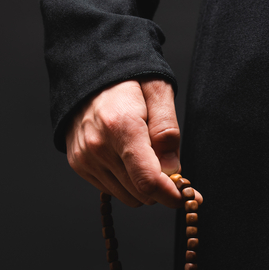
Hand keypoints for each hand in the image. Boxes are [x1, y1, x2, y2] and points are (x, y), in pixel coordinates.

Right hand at [66, 77, 189, 207]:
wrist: (87, 72)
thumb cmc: (128, 80)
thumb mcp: (158, 92)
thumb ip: (167, 131)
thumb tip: (174, 169)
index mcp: (121, 126)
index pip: (148, 180)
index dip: (172, 195)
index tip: (190, 197)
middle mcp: (98, 147)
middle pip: (141, 194)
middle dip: (162, 188)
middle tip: (172, 170)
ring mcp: (85, 157)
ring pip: (128, 197)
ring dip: (144, 187)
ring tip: (147, 158)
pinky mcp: (79, 163)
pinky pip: (112, 190)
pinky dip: (126, 182)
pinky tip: (128, 158)